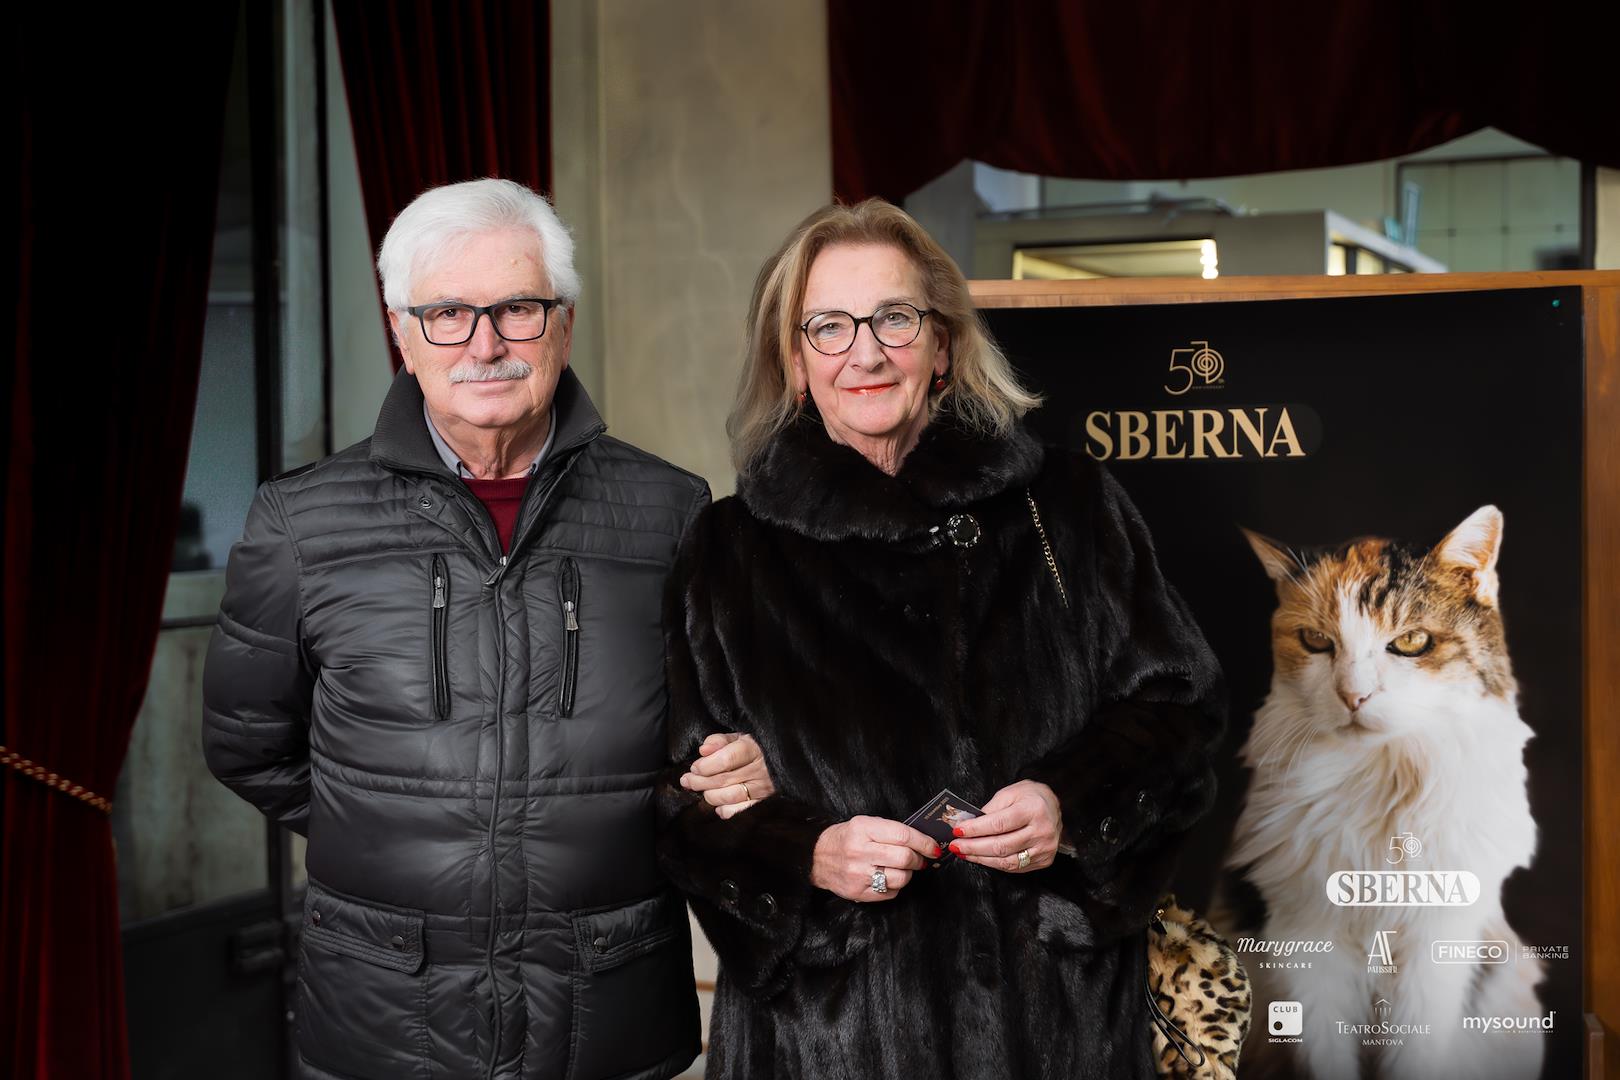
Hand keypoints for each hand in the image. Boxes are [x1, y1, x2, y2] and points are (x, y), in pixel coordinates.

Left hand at [679, 733, 775, 819]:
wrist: (784, 759)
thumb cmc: (756, 747)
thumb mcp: (740, 737)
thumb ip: (720, 741)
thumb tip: (703, 750)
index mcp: (754, 749)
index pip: (726, 759)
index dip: (706, 765)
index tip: (695, 767)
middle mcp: (760, 770)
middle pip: (724, 779)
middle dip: (700, 781)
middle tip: (687, 780)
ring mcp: (763, 788)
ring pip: (730, 797)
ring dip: (710, 796)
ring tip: (702, 790)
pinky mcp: (764, 802)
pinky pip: (740, 811)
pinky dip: (725, 810)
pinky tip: (718, 804)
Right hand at [811, 816, 941, 901]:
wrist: (815, 858)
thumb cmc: (844, 838)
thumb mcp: (863, 824)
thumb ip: (890, 831)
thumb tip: (922, 841)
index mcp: (863, 828)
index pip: (903, 835)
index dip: (924, 842)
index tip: (934, 847)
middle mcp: (860, 851)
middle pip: (905, 858)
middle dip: (919, 859)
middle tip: (921, 859)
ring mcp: (858, 874)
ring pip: (901, 878)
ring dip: (909, 873)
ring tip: (903, 868)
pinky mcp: (859, 892)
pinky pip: (891, 892)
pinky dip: (896, 886)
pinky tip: (889, 877)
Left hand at [948, 780, 1062, 872]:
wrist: (1055, 806)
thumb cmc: (1031, 797)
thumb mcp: (1011, 792)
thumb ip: (991, 808)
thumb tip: (969, 823)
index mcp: (1033, 809)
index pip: (999, 824)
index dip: (976, 829)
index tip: (958, 831)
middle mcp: (1042, 831)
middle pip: (1002, 845)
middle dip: (974, 847)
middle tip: (955, 845)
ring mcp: (1044, 849)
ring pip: (1007, 861)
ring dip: (981, 858)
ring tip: (964, 853)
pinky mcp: (1044, 860)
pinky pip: (1015, 867)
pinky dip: (995, 864)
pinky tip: (981, 858)